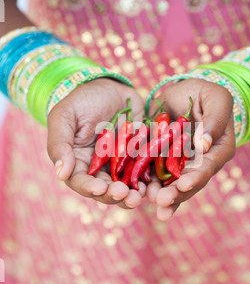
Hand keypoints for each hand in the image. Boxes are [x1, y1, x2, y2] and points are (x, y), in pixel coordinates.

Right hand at [47, 78, 144, 208]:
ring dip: (134, 193)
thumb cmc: (80, 101)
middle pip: (107, 190)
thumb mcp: (64, 118)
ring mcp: (122, 164)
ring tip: (141, 196)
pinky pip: (146, 170)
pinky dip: (151, 178)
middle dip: (116, 195)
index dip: (91, 188)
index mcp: (79, 163)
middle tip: (127, 196)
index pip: (82, 182)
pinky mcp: (140, 156)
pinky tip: (156, 182)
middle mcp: (100, 169)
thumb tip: (61, 174)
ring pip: (128, 186)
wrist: (107, 87)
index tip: (101, 189)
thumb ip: (60, 145)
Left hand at [146, 78, 235, 220]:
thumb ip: (215, 120)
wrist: (181, 93)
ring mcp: (180, 165)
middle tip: (161, 202)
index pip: (208, 167)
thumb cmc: (204, 93)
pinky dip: (146, 184)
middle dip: (176, 194)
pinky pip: (154, 175)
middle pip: (189, 182)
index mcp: (218, 150)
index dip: (195, 177)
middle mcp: (201, 163)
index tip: (182, 184)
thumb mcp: (216, 99)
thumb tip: (204, 145)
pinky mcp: (161, 161)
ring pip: (171, 184)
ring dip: (161, 195)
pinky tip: (137, 193)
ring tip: (150, 201)